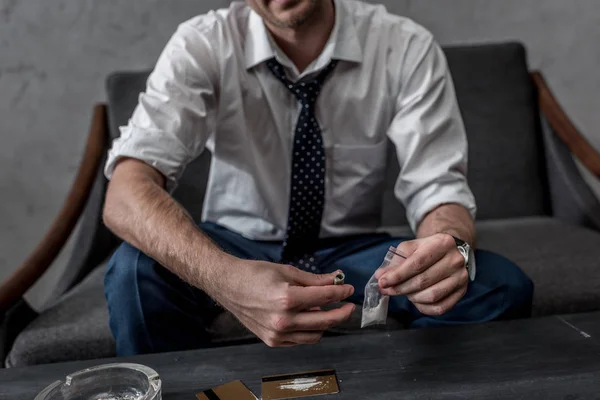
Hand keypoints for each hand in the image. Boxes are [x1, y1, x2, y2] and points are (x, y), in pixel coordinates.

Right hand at [214, 260, 354, 346]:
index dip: (340, 292)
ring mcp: (277, 333)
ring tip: (325, 311)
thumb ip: (314, 279)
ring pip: (315, 335)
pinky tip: (307, 317)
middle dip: (341, 312)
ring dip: (325, 324)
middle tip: (349, 305)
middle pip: (324, 320)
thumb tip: (336, 278)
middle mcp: (283, 319)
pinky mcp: (271, 340)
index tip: (348, 289)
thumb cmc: (254, 274)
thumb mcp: (287, 271)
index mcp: (287, 298)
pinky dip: (308, 330)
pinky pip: (299, 340)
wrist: (228, 285)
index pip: (324, 297)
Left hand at [375, 233, 467, 315]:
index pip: (417, 263)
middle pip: (423, 281)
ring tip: (404, 292)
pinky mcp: (462, 292)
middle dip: (400, 288)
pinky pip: (440, 307)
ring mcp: (461, 277)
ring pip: (432, 296)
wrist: (450, 251)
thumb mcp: (411, 247)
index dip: (397, 275)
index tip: (382, 282)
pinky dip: (424, 307)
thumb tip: (380, 275)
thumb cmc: (427, 249)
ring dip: (412, 297)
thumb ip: (395, 261)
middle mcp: (455, 260)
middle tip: (387, 290)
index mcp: (442, 243)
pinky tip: (415, 300)